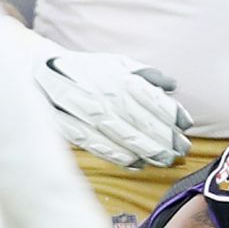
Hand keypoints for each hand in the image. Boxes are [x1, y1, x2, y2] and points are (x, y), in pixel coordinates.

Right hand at [22, 33, 192, 168]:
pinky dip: (122, 158)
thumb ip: (146, 75)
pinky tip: (137, 163)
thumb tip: (173, 86)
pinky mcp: (74, 129)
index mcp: (119, 78)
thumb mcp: (117, 64)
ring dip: (149, 152)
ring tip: (165, 160)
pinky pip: (102, 147)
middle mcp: (106, 96)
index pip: (153, 100)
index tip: (186, 127)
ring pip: (125, 138)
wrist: (41, 73)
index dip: (173, 115)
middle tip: (182, 151)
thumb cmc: (88, 71)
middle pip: (144, 123)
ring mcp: (89, 115)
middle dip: (167, 139)